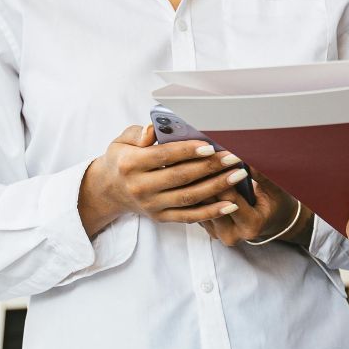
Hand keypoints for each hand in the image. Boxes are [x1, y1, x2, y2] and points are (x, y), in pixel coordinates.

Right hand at [77, 125, 250, 236]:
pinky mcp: (160, 217)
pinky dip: (211, 213)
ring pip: (189, 197)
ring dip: (217, 188)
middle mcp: (140, 187)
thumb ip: (139, 133)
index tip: (211, 146)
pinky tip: (231, 205)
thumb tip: (153, 130)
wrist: (110, 190)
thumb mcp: (122, 141)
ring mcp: (152, 205)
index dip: (188, 151)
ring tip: (238, 176)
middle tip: (234, 158)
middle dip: (211, 167)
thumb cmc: (123, 159)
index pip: (164, 156)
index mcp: (131, 164)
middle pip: (181, 177)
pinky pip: (189, 217)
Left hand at [198, 167, 310, 247]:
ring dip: (199, 184)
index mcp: (251, 226)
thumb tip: (249, 160)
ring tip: (197, 163)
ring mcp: (218, 234)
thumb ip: (262, 177)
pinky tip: (197, 175)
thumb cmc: (275, 204)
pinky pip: (198, 209)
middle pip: (211, 203)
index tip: (220, 158)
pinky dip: (197, 192)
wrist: (272, 223)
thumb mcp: (276, 191)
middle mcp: (232, 235)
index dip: (224, 177)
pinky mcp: (209, 230)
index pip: (231, 199)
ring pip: (201, 206)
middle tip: (203, 157)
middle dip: (208, 179)